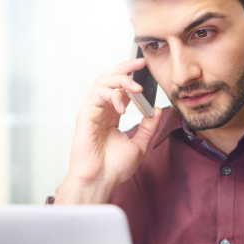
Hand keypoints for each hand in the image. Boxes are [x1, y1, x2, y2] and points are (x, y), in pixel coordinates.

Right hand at [56, 58, 161, 204]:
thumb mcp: (139, 145)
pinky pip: (98, 94)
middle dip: (125, 67)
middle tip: (141, 63)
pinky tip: (124, 108)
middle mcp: (100, 110)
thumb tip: (158, 110)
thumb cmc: (114, 168)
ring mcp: (91, 111)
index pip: (119, 87)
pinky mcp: (85, 115)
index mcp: (110, 115)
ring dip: (122, 80)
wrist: (100, 180)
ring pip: (102, 82)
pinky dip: (113, 95)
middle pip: (109, 78)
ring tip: (137, 89)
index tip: (144, 67)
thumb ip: (148, 127)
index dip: (130, 74)